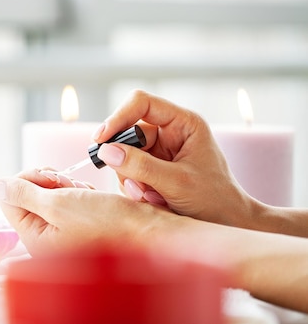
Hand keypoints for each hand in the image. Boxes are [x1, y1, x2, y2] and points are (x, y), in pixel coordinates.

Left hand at [0, 168, 173, 254]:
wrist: (149, 232)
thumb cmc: (109, 224)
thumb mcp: (59, 204)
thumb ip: (22, 193)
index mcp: (35, 238)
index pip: (10, 200)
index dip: (26, 180)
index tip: (48, 177)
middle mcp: (47, 236)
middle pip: (29, 194)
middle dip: (48, 182)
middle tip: (66, 184)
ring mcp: (63, 228)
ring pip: (50, 192)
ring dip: (66, 185)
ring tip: (85, 193)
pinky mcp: (79, 220)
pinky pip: (69, 197)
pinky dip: (79, 190)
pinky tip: (93, 196)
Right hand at [93, 89, 258, 228]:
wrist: (227, 224)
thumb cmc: (214, 200)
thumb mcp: (176, 183)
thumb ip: (141, 166)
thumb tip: (105, 151)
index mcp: (183, 123)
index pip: (141, 104)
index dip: (118, 117)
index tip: (101, 139)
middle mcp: (169, 132)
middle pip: (128, 132)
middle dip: (125, 160)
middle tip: (134, 185)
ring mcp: (159, 150)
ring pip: (124, 155)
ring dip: (130, 178)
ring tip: (150, 197)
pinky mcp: (152, 167)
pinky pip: (128, 171)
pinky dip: (133, 187)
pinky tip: (151, 199)